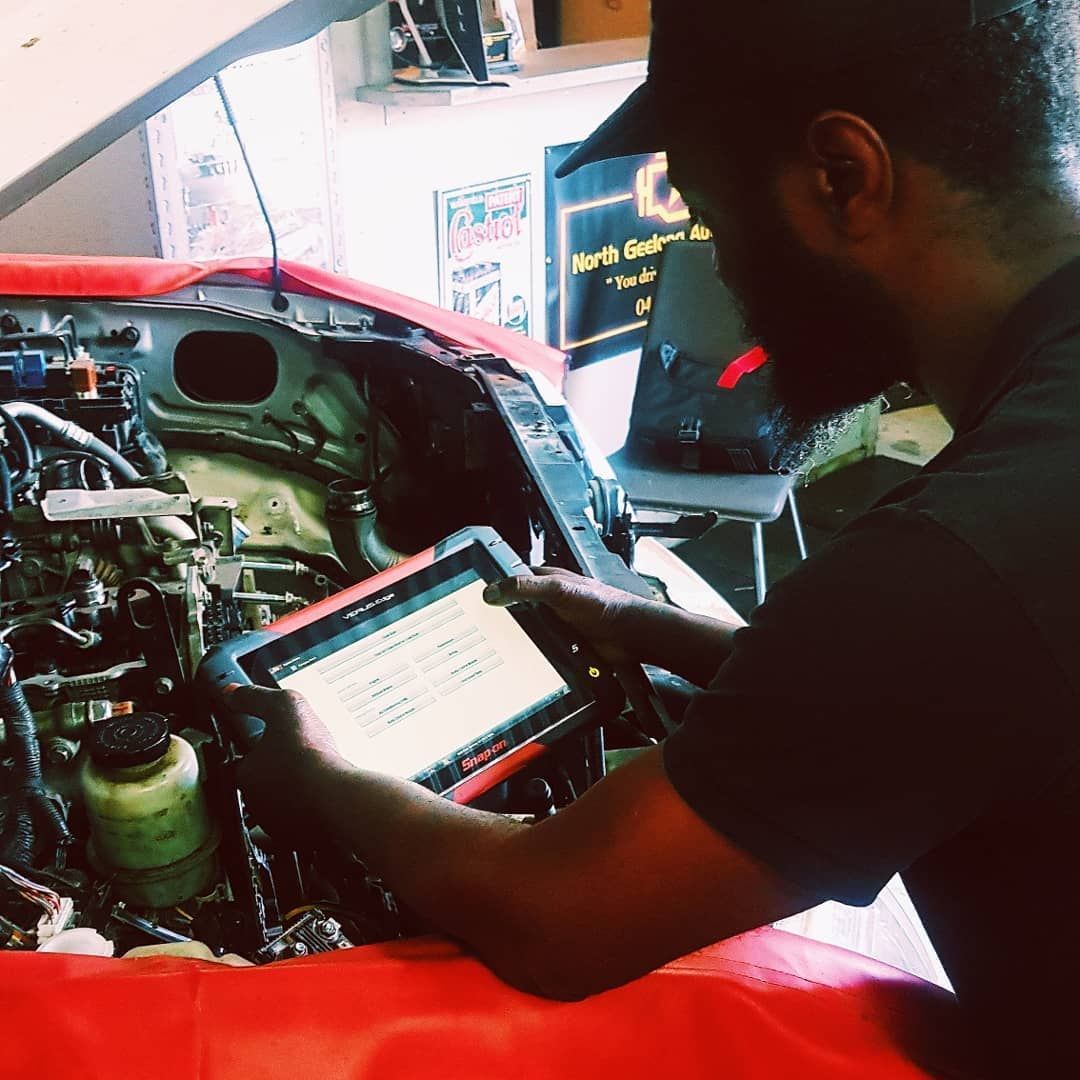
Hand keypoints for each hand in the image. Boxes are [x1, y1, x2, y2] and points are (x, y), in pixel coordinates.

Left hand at [226, 685, 344, 840]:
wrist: (338, 797)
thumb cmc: (310, 757)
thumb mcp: (284, 707)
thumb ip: (256, 698)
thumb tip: (232, 693)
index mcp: (246, 773)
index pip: (241, 759)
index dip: (257, 748)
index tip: (273, 741)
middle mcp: (256, 803)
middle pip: (262, 784)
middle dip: (276, 771)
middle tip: (298, 756)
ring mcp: (278, 824)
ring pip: (281, 805)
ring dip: (293, 792)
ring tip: (314, 776)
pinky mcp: (300, 839)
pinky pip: (300, 825)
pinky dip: (309, 813)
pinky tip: (323, 798)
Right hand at [483, 567, 661, 664]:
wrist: (628, 634)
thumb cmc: (603, 604)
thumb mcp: (559, 590)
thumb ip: (527, 587)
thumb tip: (493, 590)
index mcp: (546, 581)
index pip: (512, 581)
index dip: (494, 588)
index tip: (475, 599)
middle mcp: (548, 603)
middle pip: (514, 610)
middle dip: (501, 619)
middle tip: (480, 628)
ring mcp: (553, 625)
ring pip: (524, 632)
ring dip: (515, 640)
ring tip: (495, 647)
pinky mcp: (559, 645)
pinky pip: (537, 651)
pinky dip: (529, 655)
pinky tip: (521, 660)